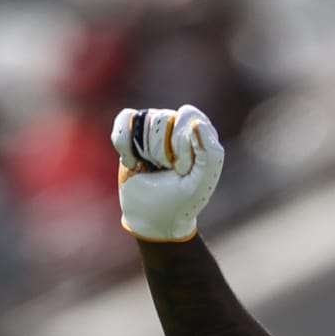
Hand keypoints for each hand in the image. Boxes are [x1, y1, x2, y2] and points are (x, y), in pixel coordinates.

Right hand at [113, 103, 222, 242]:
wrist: (150, 217)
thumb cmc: (180, 201)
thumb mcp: (200, 183)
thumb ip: (210, 154)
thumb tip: (196, 122)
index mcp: (201, 133)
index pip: (188, 118)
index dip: (181, 147)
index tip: (181, 170)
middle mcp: (178, 125)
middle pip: (163, 118)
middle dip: (162, 152)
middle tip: (166, 171)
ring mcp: (155, 127)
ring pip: (144, 120)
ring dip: (144, 151)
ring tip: (151, 167)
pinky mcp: (132, 132)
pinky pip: (125, 119)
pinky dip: (124, 143)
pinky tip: (132, 162)